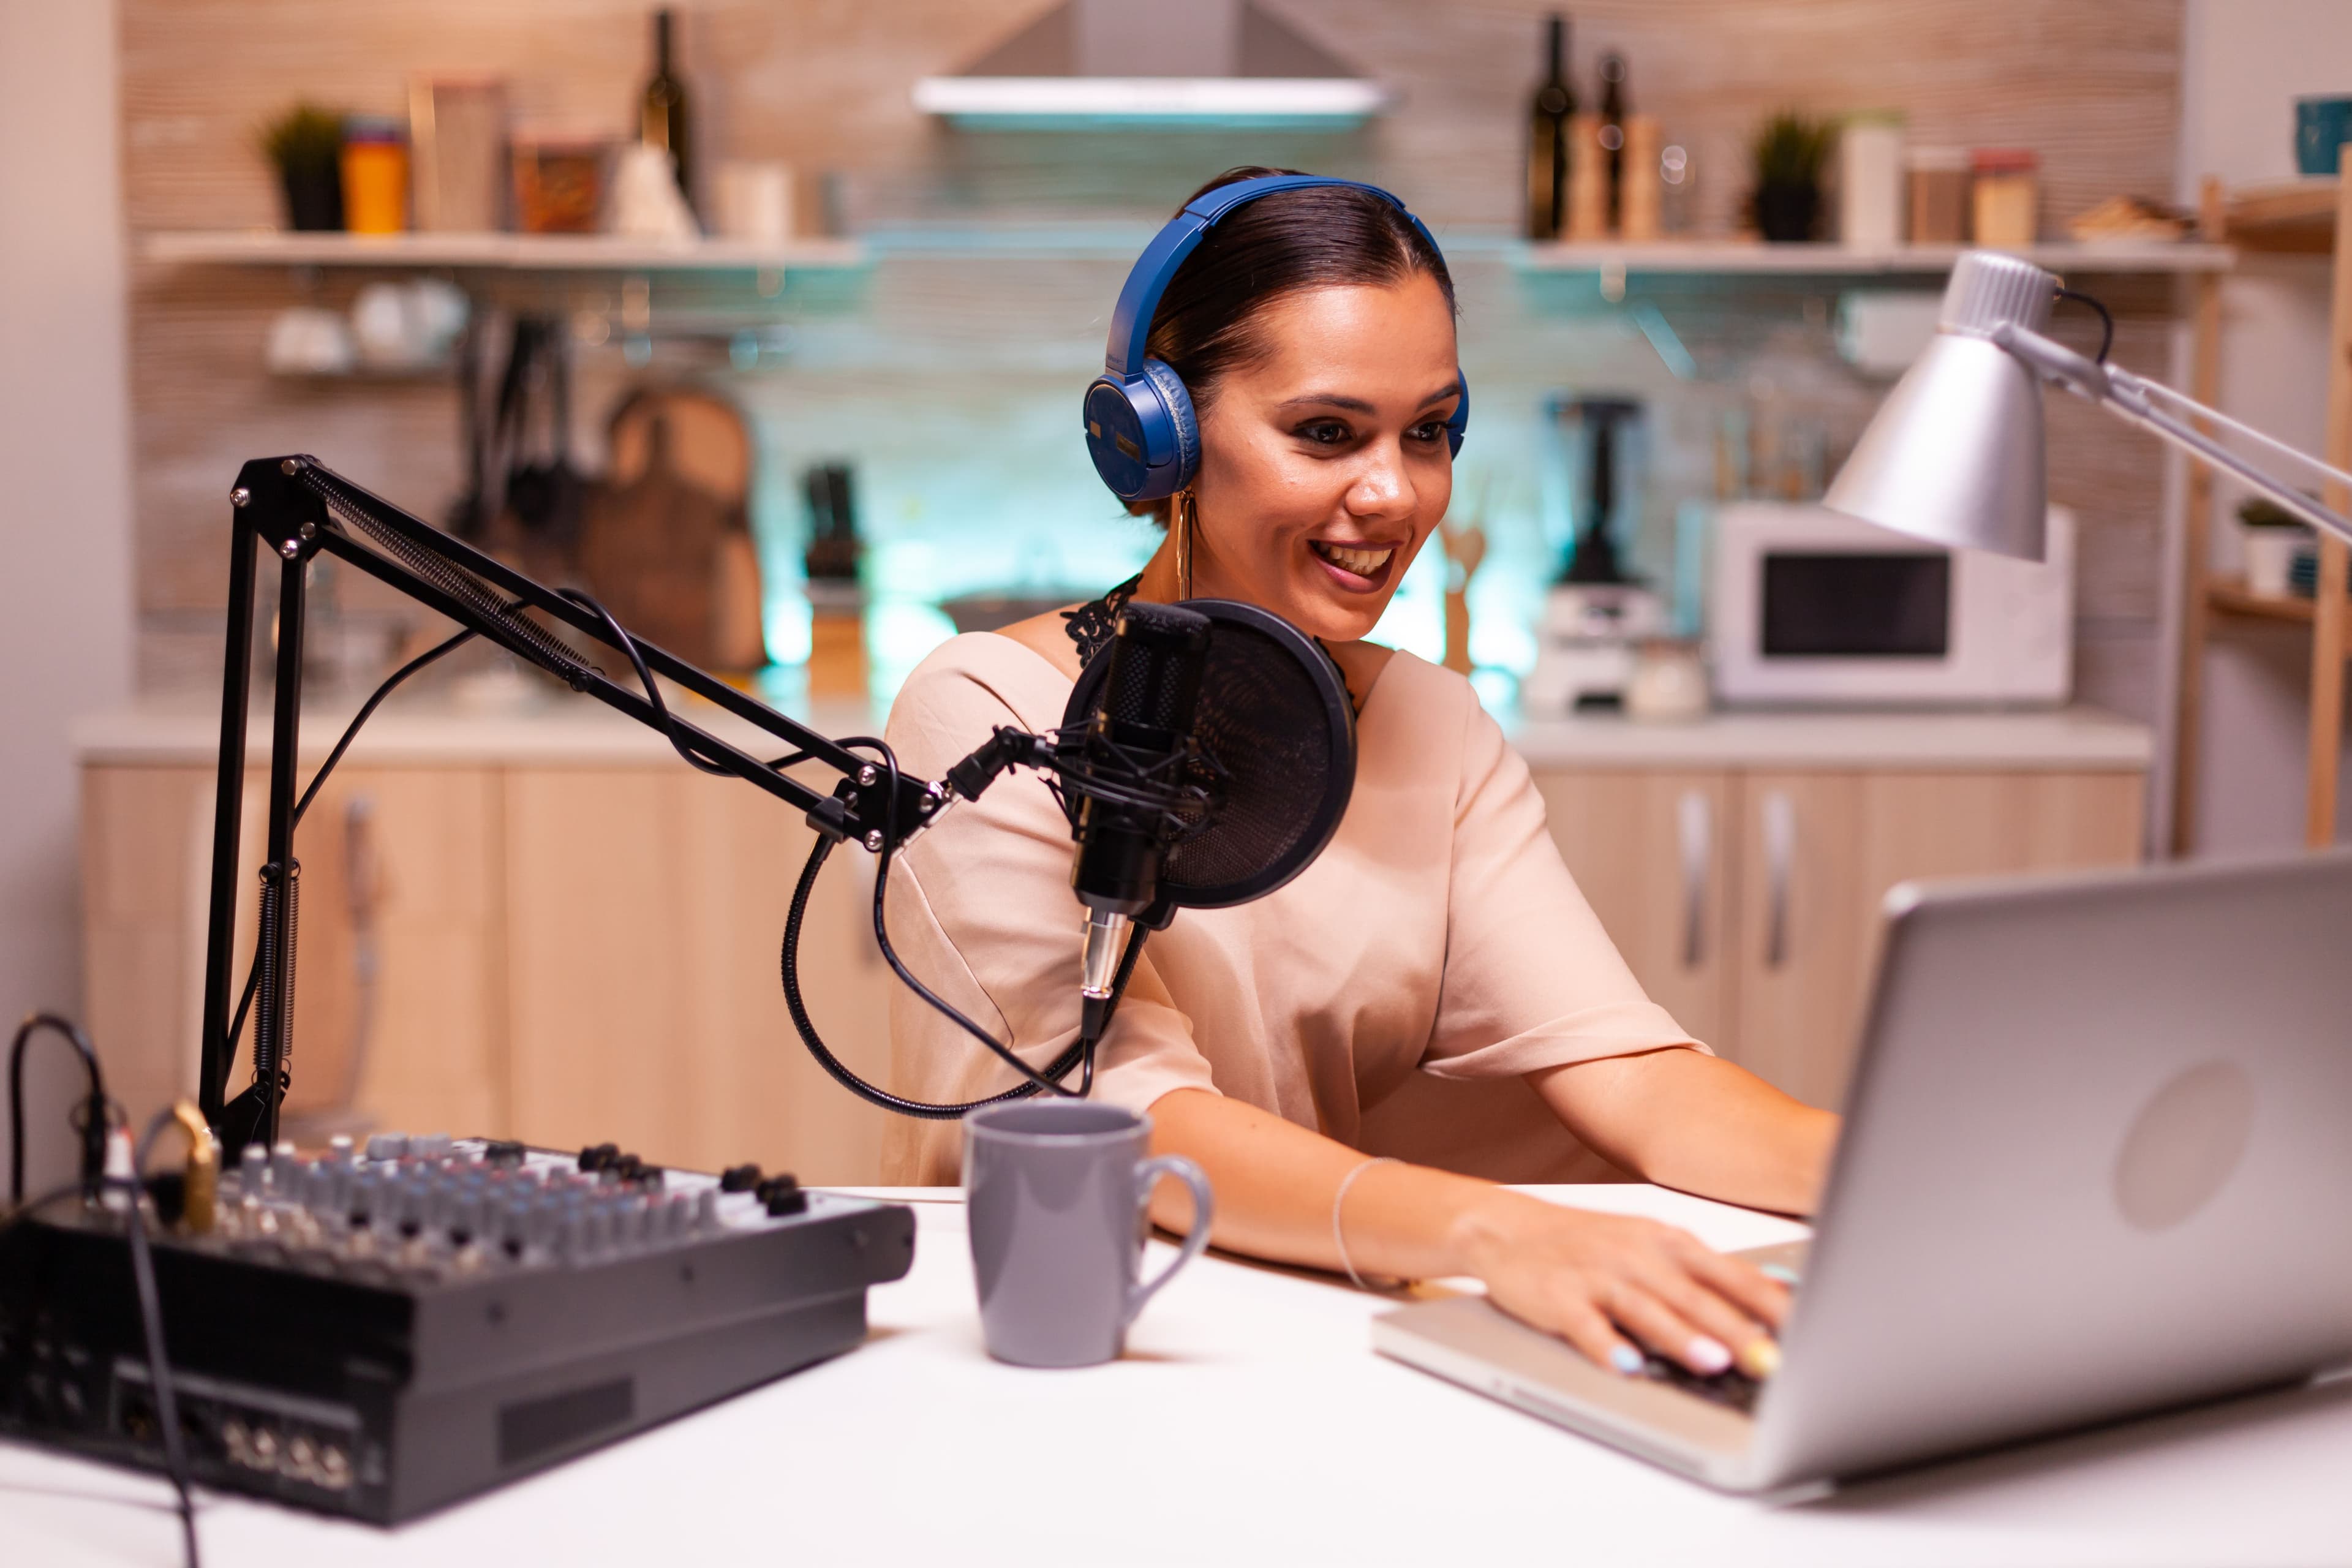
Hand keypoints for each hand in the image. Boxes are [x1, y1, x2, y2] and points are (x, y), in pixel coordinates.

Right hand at [1454, 1192, 1788, 1379]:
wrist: (1507, 1227)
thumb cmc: (1590, 1243)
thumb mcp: (1652, 1246)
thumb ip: (1707, 1274)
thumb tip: (1777, 1293)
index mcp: (1667, 1241)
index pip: (1728, 1273)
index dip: (1768, 1302)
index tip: (1806, 1328)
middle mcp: (1636, 1254)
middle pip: (1693, 1294)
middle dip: (1735, 1328)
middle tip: (1771, 1359)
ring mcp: (1596, 1274)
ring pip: (1645, 1308)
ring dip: (1679, 1336)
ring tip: (1711, 1361)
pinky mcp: (1558, 1296)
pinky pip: (1585, 1325)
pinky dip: (1605, 1346)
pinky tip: (1624, 1366)